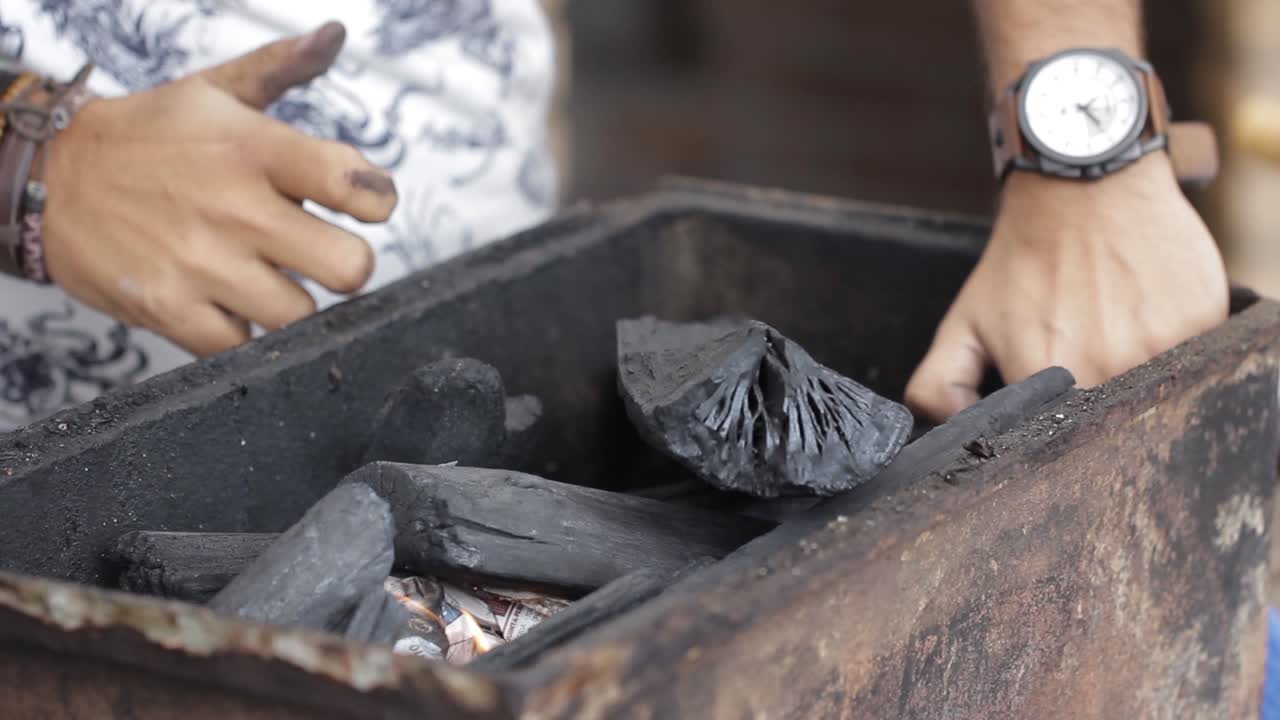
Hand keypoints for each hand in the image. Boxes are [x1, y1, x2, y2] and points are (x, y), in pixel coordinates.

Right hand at [41, 21, 396, 356]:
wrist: (50, 177)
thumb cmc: (149, 137)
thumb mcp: (214, 90)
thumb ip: (283, 67)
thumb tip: (333, 36)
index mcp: (254, 149)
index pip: (354, 184)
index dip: (376, 200)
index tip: (363, 204)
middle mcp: (234, 208)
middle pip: (348, 268)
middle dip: (345, 264)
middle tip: (321, 254)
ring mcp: (201, 263)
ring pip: (299, 315)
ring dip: (293, 302)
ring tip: (268, 277)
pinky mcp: (169, 309)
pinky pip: (241, 345)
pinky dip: (241, 332)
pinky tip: (228, 302)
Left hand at [904, 152, 1228, 421]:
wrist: (1083, 185)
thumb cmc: (1023, 257)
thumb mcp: (964, 322)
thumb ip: (941, 384)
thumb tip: (946, 430)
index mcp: (1047, 380)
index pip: (1065, 439)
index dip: (1063, 423)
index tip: (1061, 393)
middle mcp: (1107, 370)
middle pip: (1116, 419)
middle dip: (1102, 397)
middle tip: (1089, 348)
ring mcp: (1161, 346)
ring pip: (1160, 391)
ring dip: (1141, 370)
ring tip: (1116, 327)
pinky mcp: (1202, 320)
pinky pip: (1199, 357)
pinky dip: (1178, 343)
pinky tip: (1150, 309)